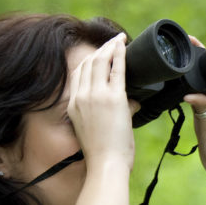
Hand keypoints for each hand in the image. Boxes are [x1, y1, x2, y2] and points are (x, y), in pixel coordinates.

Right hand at [67, 33, 135, 174]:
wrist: (106, 164)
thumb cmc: (104, 154)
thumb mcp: (98, 130)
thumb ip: (113, 113)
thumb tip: (131, 104)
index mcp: (73, 105)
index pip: (78, 74)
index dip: (88, 60)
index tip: (99, 53)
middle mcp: (81, 97)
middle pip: (87, 63)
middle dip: (100, 49)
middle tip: (112, 41)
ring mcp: (96, 96)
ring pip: (100, 61)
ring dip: (110, 47)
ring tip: (118, 40)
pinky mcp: (113, 98)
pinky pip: (116, 69)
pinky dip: (119, 54)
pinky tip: (123, 44)